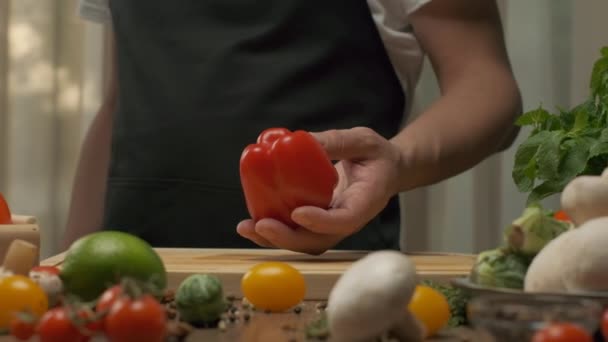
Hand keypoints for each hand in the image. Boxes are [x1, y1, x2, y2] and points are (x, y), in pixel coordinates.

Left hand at [236, 127, 403, 254]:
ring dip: (275, 238)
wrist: (386, 171)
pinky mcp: (319, 222)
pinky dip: (274, 231)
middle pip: (320, 239)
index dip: (322, 221)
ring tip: (248, 228)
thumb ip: (335, 141)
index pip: (346, 219)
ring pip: (305, 241)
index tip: (298, 213)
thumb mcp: (363, 140)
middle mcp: (349, 220)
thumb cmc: (377, 155)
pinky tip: (251, 223)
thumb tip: (301, 140)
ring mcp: (333, 225)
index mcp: (367, 201)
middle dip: (288, 237)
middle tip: (261, 225)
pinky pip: (297, 232)